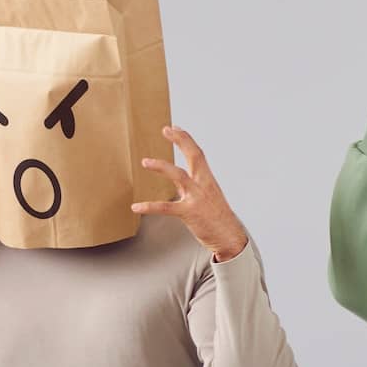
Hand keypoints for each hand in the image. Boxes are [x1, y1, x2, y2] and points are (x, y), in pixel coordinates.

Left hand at [132, 127, 249, 260]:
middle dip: (181, 141)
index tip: (175, 129)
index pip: (198, 154)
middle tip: (167, 130)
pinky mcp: (189, 213)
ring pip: (179, 176)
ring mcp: (197, 198)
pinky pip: (166, 207)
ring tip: (145, 161)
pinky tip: (137, 207)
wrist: (229, 237)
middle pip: (194, 156)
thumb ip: (196, 187)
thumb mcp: (210, 197)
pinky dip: (150, 207)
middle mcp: (203, 185)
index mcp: (208, 181)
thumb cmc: (219, 219)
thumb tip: (182, 181)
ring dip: (161, 167)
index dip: (186, 140)